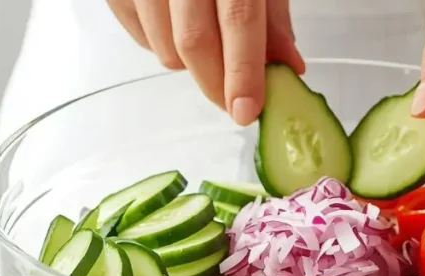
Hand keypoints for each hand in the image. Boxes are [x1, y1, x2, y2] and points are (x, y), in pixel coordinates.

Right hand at [106, 0, 304, 125]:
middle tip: (234, 101)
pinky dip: (161, 45)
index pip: (237, 20)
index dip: (242, 72)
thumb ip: (271, 15)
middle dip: (216, 84)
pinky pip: (138, 35)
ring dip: (190, 65)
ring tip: (208, 48)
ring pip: (163, 47)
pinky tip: (176, 27)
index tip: (247, 110)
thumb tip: (285, 66)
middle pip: (192, 42)